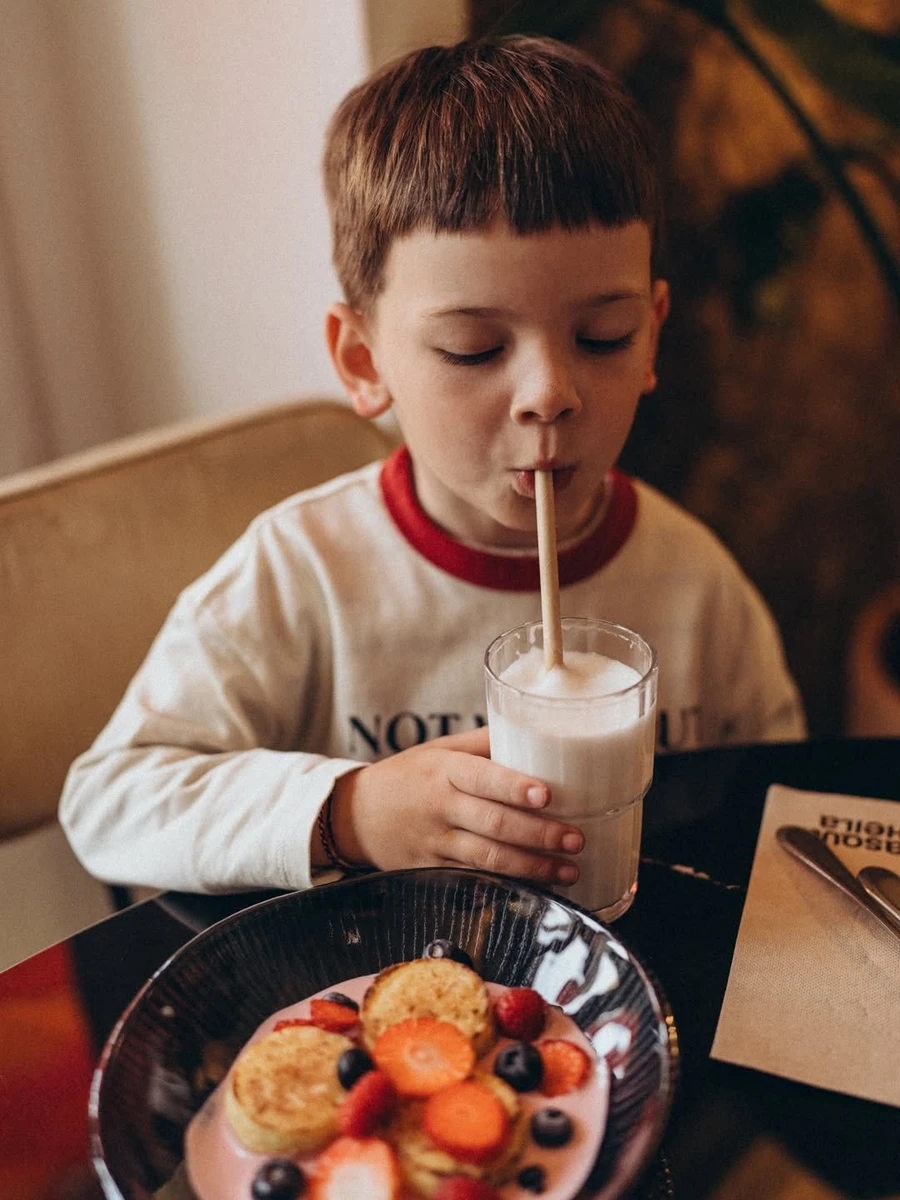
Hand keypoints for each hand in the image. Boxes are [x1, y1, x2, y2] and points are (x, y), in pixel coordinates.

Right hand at [328, 727, 582, 886]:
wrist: (356, 814)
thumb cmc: (409, 775)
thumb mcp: (440, 750)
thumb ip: (484, 744)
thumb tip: (537, 732)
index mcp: (444, 770)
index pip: (483, 778)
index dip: (515, 788)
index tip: (547, 795)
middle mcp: (440, 807)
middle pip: (493, 823)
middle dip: (539, 834)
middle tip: (576, 839)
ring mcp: (434, 843)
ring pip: (487, 858)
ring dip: (532, 867)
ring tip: (568, 870)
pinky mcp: (431, 872)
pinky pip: (473, 880)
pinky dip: (507, 885)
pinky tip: (536, 889)